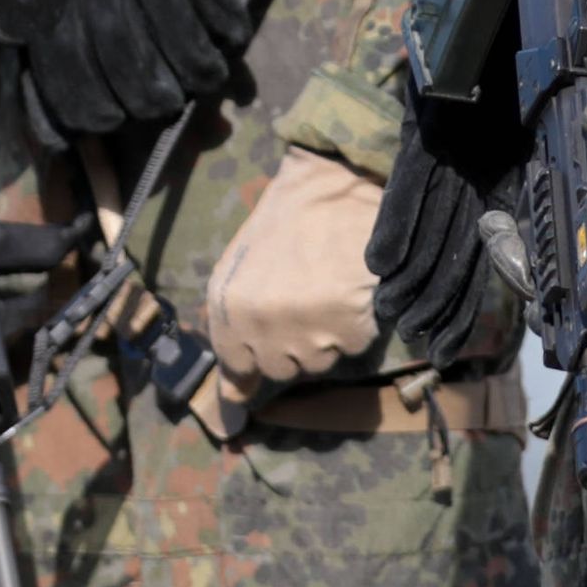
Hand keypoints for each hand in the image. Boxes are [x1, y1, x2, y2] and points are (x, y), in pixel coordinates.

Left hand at [204, 147, 388, 386]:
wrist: (336, 185)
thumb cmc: (288, 221)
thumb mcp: (243, 269)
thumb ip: (234, 332)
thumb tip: (232, 400)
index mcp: (228, 307)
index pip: (236, 367)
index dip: (251, 368)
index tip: (261, 370)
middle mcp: (260, 324)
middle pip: (281, 369)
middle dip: (294, 344)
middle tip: (306, 300)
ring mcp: (305, 328)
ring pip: (319, 362)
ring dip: (327, 336)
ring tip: (330, 289)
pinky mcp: (348, 326)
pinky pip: (354, 345)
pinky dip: (358, 323)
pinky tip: (352, 288)